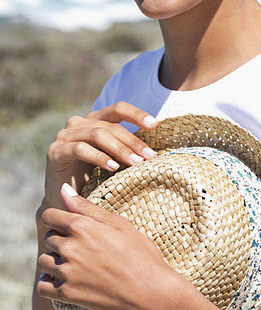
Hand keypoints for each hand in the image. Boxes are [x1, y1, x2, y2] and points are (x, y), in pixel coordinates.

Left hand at [37, 184, 177, 309]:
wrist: (149, 291)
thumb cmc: (139, 253)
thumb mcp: (118, 223)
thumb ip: (86, 207)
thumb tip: (63, 189)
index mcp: (81, 226)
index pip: (49, 216)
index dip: (58, 219)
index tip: (68, 225)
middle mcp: (70, 247)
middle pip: (48, 238)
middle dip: (60, 240)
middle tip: (82, 247)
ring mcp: (67, 272)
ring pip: (44, 261)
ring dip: (54, 261)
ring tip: (75, 264)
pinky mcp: (67, 294)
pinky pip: (42, 287)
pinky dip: (49, 283)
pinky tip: (63, 280)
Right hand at [42, 102, 157, 211]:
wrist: (64, 200)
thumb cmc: (92, 179)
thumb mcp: (112, 159)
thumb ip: (125, 148)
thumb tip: (154, 150)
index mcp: (94, 120)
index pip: (117, 109)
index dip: (136, 114)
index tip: (155, 124)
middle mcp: (78, 123)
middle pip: (111, 125)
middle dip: (133, 141)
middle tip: (149, 156)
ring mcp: (64, 135)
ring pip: (98, 134)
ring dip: (120, 149)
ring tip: (135, 162)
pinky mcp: (55, 151)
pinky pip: (80, 149)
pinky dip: (99, 157)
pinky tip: (113, 167)